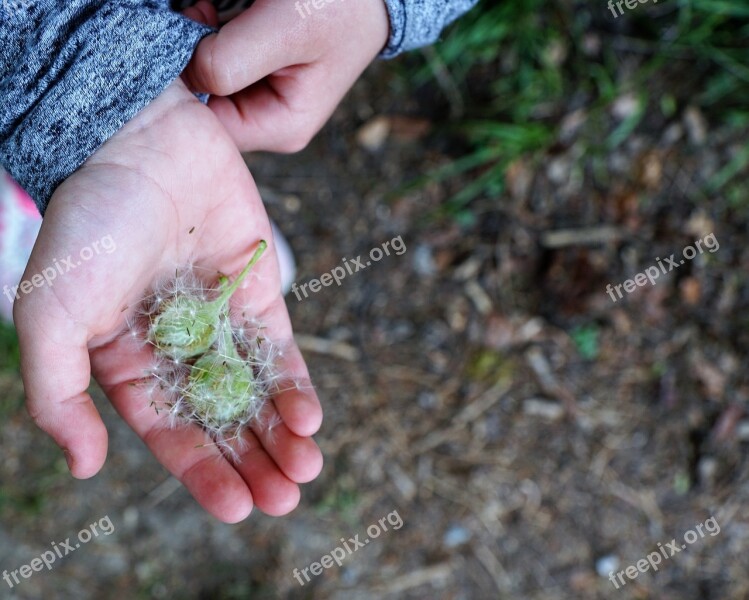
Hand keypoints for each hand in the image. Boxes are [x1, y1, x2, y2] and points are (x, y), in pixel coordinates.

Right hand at [12, 79, 322, 522]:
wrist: (138, 143)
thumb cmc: (86, 226)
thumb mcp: (52, 314)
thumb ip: (57, 394)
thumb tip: (84, 467)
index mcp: (128, 364)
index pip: (171, 435)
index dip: (204, 474)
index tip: (238, 508)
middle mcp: (178, 350)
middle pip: (223, 421)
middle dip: (254, 462)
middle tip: (285, 499)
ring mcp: (221, 321)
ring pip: (257, 392)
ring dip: (283, 434)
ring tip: (306, 471)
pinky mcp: (256, 290)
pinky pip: (280, 348)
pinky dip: (296, 384)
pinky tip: (309, 418)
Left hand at [182, 0, 389, 152]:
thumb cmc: (341, 6)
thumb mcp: (288, 30)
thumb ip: (232, 61)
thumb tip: (182, 72)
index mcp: (283, 127)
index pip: (210, 129)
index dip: (186, 85)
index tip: (191, 32)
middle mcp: (269, 120)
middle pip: (203, 107)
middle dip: (191, 62)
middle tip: (200, 14)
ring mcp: (261, 95)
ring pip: (203, 81)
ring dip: (196, 45)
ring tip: (209, 9)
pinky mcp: (254, 70)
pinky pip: (213, 62)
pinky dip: (205, 36)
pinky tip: (213, 12)